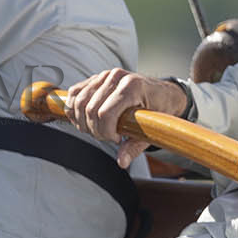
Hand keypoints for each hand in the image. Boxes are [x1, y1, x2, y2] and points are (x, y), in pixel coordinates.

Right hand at [63, 69, 188, 168]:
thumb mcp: (153, 130)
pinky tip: (86, 120)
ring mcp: (105, 75)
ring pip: (78, 101)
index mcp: (132, 87)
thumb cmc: (160, 109)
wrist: (163, 92)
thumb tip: (121, 161)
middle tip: (107, 137)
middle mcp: (116, 77)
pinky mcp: (96, 78)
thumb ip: (135, 146)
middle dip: (94, 130)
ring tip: (98, 129)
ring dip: (82, 122)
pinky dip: (74, 110)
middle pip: (89, 109)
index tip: (117, 139)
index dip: (105, 132)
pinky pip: (75, 93)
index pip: (104, 113)